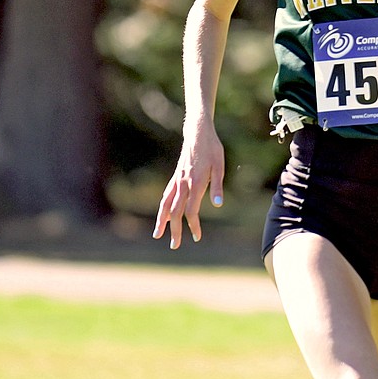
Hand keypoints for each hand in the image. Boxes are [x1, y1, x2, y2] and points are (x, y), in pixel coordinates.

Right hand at [154, 125, 224, 249]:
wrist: (198, 133)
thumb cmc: (212, 149)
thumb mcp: (220, 166)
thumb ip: (217, 186)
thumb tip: (217, 204)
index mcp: (196, 183)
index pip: (191, 210)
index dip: (193, 225)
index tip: (197, 237)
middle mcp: (183, 183)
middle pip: (175, 211)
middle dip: (174, 230)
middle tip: (175, 246)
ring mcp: (177, 180)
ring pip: (165, 204)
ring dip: (162, 221)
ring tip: (158, 235)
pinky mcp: (175, 177)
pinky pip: (166, 195)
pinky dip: (162, 207)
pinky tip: (162, 215)